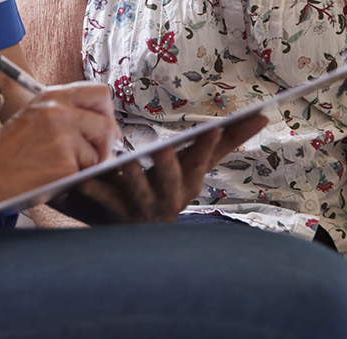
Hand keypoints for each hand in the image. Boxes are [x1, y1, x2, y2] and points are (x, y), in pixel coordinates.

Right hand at [0, 82, 120, 203]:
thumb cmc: (8, 147)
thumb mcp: (35, 113)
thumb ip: (66, 110)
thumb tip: (101, 121)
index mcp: (53, 96)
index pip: (100, 94)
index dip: (107, 112)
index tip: (104, 124)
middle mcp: (60, 112)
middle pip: (107, 124)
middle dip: (106, 142)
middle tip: (97, 152)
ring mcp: (64, 137)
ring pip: (98, 152)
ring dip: (87, 163)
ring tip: (63, 165)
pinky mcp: (65, 163)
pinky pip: (86, 171)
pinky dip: (76, 177)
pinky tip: (56, 175)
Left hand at [52, 113, 267, 223]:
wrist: (143, 229)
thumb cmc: (174, 185)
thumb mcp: (200, 164)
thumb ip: (229, 141)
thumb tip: (264, 116)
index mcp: (190, 181)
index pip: (203, 161)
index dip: (208, 147)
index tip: (213, 127)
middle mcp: (170, 197)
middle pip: (172, 181)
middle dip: (169, 167)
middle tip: (163, 150)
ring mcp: (143, 207)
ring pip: (138, 192)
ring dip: (131, 178)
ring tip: (123, 161)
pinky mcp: (116, 214)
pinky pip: (104, 202)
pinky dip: (94, 191)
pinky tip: (82, 181)